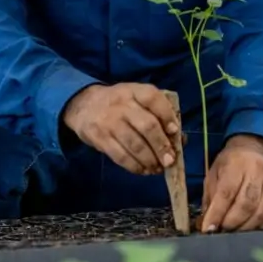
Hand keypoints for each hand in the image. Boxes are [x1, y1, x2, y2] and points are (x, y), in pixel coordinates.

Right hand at [62, 82, 180, 174]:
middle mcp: (122, 104)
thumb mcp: (136, 99)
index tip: (175, 131)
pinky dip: (135, 166)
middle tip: (170, 160)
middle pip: (147, 125)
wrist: (83, 105)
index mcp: (134, 91)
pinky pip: (120, 156)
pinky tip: (144, 170)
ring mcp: (109, 122)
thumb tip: (179, 140)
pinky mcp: (99, 138)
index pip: (153, 98)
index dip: (167, 115)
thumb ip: (157, 114)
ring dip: (150, 159)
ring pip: (134, 144)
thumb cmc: (119, 104)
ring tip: (158, 168)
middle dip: (161, 145)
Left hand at [200, 135, 262, 232]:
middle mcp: (257, 173)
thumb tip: (206, 225)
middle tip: (220, 232)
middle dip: (230, 223)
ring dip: (243, 228)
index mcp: (236, 165)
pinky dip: (257, 227)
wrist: (256, 149)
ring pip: (259, 214)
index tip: (208, 229)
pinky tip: (247, 228)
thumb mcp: (214, 173)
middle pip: (245, 205)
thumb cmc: (231, 163)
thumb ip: (210, 198)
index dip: (217, 213)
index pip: (227, 193)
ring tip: (232, 232)